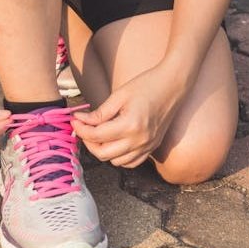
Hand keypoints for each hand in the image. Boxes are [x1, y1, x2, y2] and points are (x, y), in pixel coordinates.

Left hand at [72, 64, 187, 167]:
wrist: (173, 85)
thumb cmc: (147, 85)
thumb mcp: (119, 95)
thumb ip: (100, 113)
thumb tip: (80, 120)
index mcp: (130, 125)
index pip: (97, 136)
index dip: (81, 129)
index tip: (74, 120)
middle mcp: (140, 140)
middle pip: (103, 154)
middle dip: (88, 142)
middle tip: (83, 128)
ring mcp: (148, 146)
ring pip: (116, 162)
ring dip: (103, 151)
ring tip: (99, 134)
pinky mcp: (152, 147)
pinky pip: (130, 162)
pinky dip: (119, 157)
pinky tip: (114, 142)